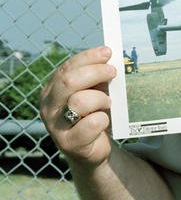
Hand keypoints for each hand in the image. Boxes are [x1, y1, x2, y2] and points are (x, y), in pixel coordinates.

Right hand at [39, 46, 116, 168]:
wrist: (93, 148)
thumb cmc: (94, 113)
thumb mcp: (94, 91)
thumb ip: (97, 76)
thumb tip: (110, 57)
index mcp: (52, 90)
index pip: (67, 67)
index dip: (88, 57)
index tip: (107, 52)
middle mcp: (49, 107)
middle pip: (69, 81)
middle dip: (95, 72)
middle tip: (113, 72)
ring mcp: (56, 126)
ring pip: (80, 101)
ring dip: (101, 99)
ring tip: (107, 103)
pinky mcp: (69, 143)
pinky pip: (91, 124)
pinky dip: (103, 120)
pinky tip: (103, 121)